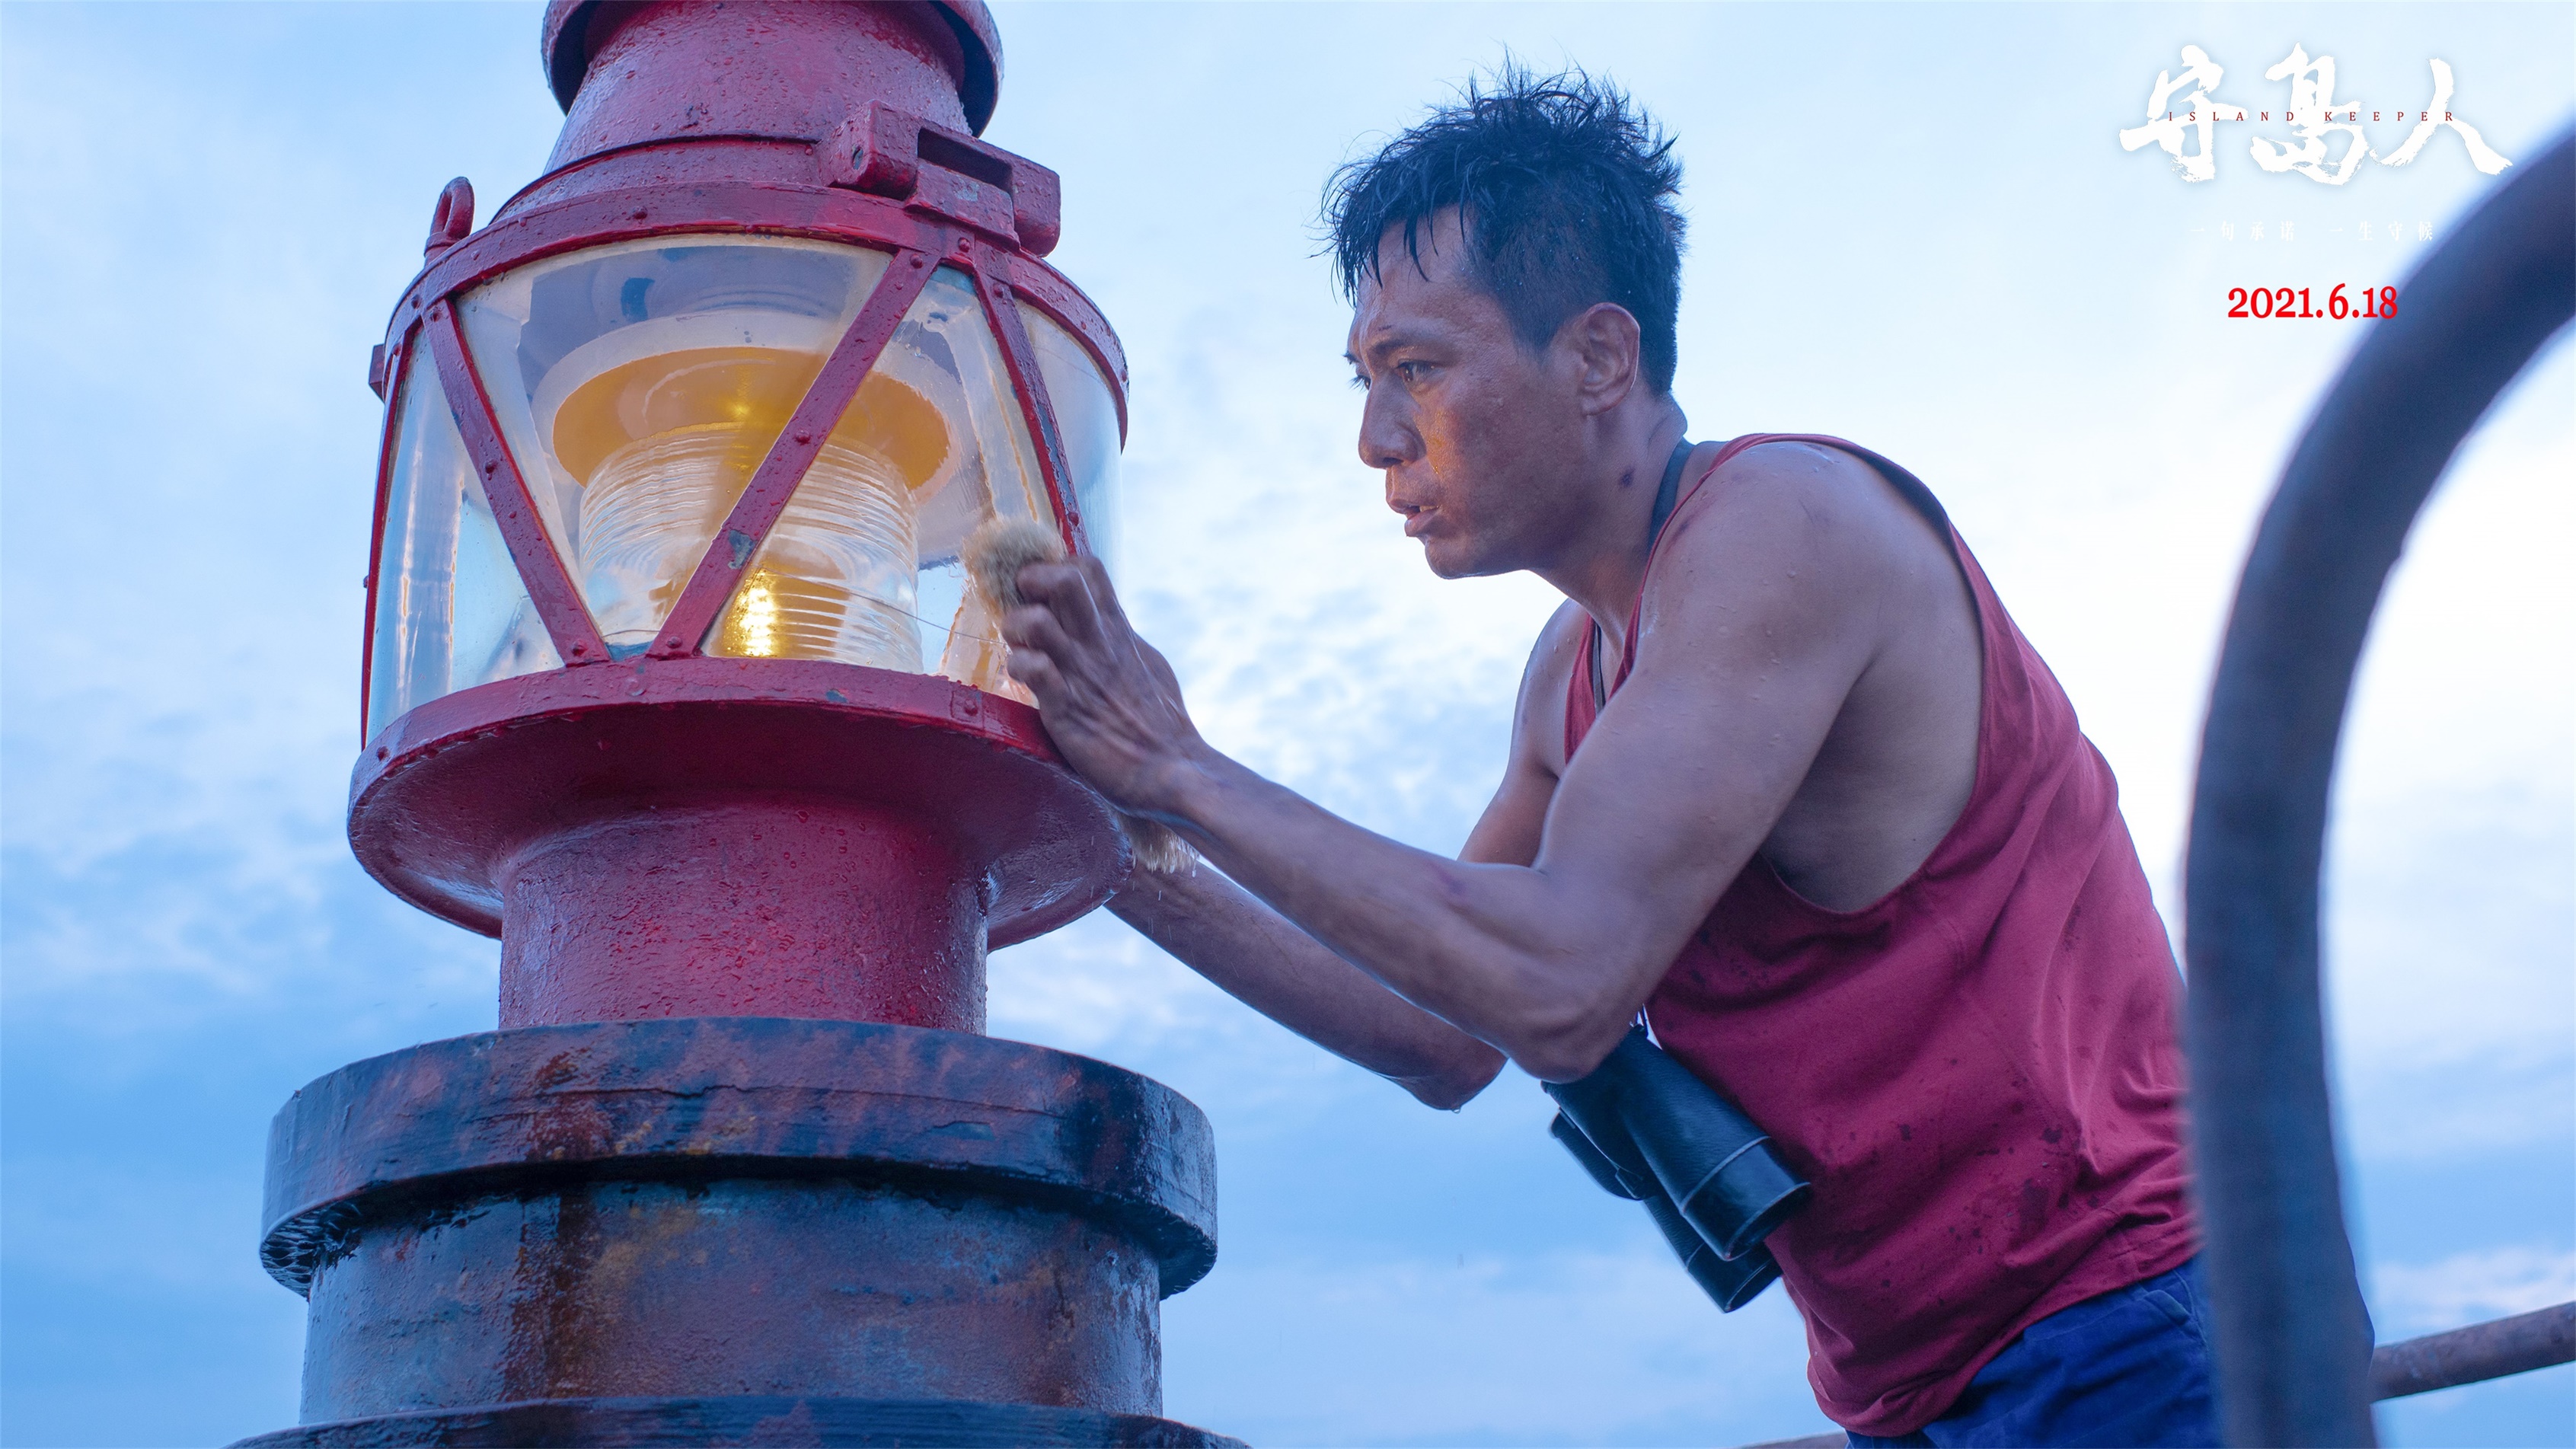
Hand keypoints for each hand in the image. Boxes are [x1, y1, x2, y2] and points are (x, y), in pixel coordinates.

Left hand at [999, 556, 1207, 819]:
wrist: (1172, 769)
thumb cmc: (1161, 723)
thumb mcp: (1147, 664)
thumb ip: (1123, 640)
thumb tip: (1108, 622)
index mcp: (1119, 629)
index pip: (1087, 569)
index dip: (1056, 566)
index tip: (1042, 588)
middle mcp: (1099, 643)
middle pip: (1065, 580)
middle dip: (1032, 580)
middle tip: (1022, 603)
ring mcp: (1082, 673)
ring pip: (1037, 622)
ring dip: (1016, 627)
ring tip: (1019, 645)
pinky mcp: (1066, 707)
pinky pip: (1033, 669)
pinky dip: (1019, 667)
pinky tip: (1023, 679)